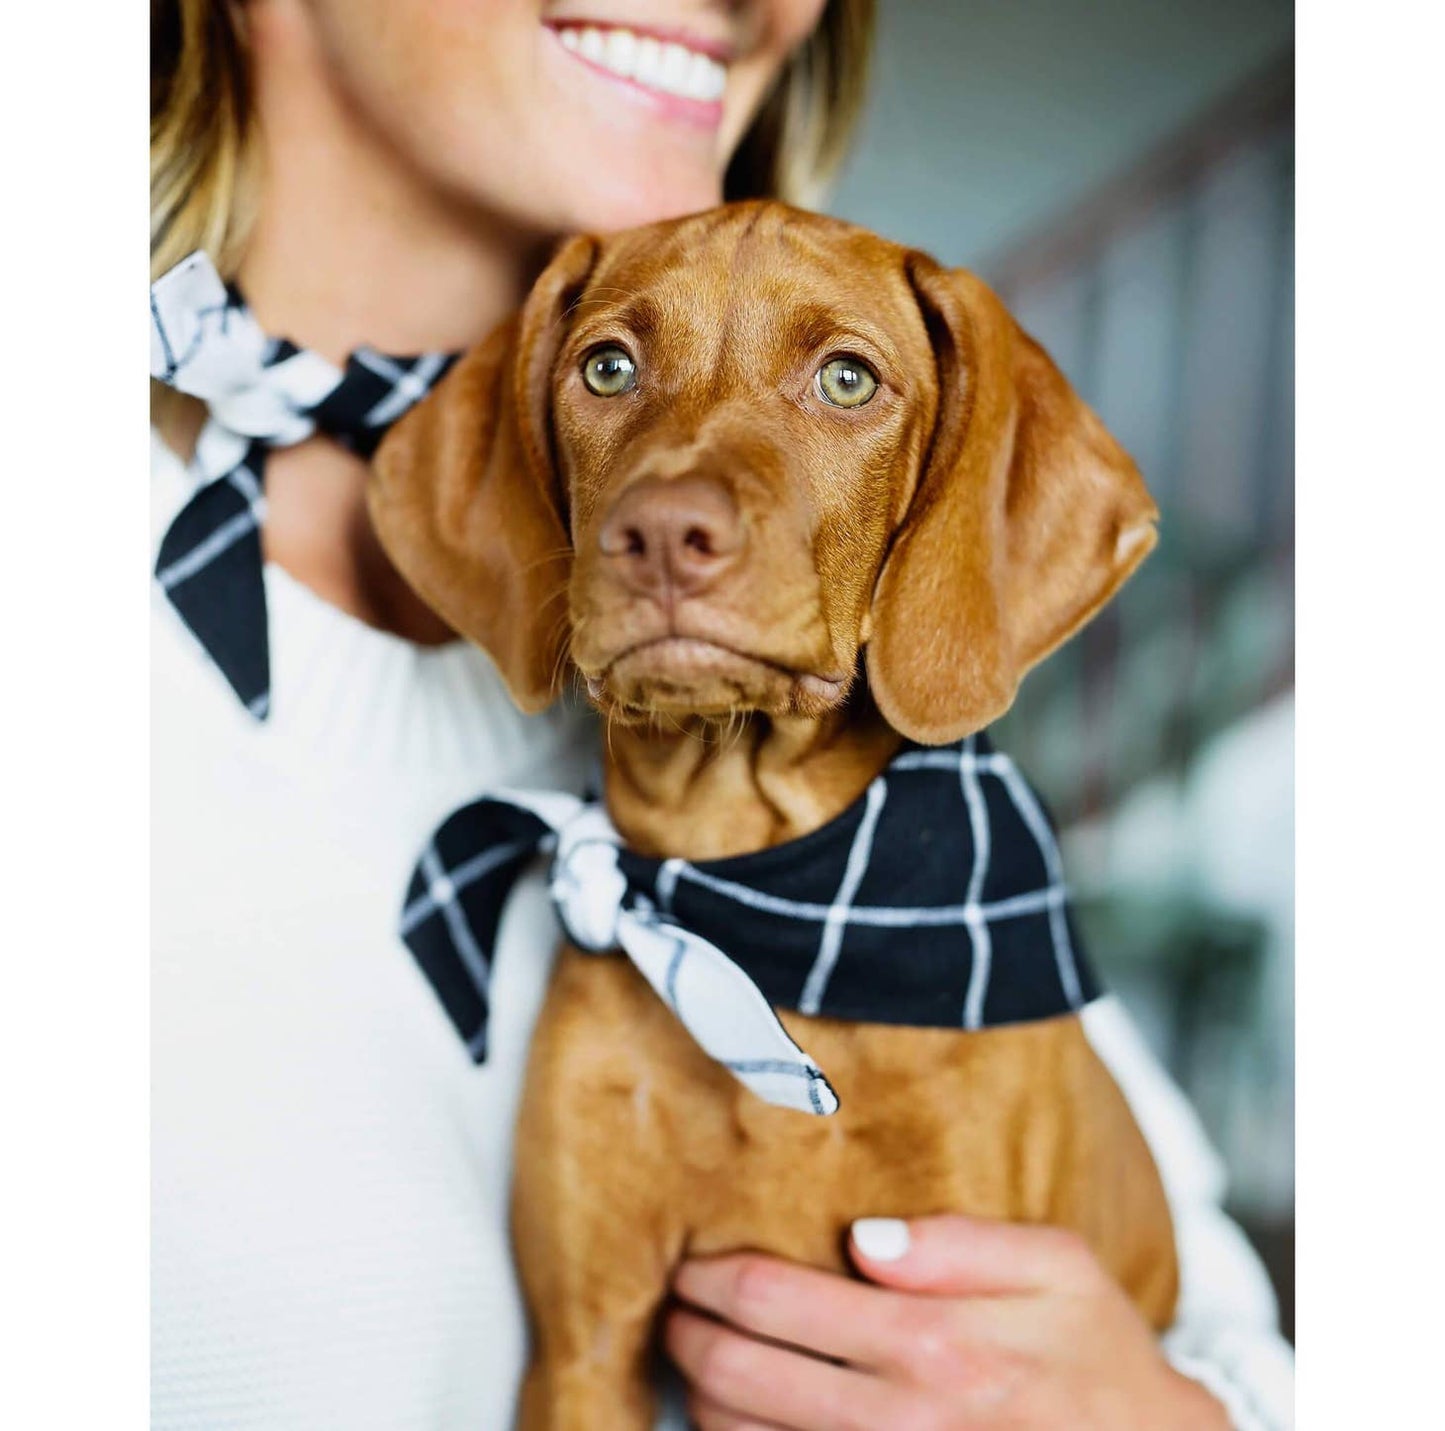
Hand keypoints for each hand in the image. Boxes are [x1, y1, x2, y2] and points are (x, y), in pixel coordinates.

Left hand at [666, 1215, 1228, 1429]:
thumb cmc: (1098, 1359)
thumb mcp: (1058, 1268)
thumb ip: (958, 1242)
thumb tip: (863, 1238)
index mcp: (930, 1342)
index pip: (773, 1299)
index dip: (715, 1275)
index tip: (697, 1262)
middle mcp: (897, 1418)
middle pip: (736, 1375)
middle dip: (687, 1334)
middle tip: (678, 1306)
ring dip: (700, 1397)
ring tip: (697, 1361)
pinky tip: (739, 1420)